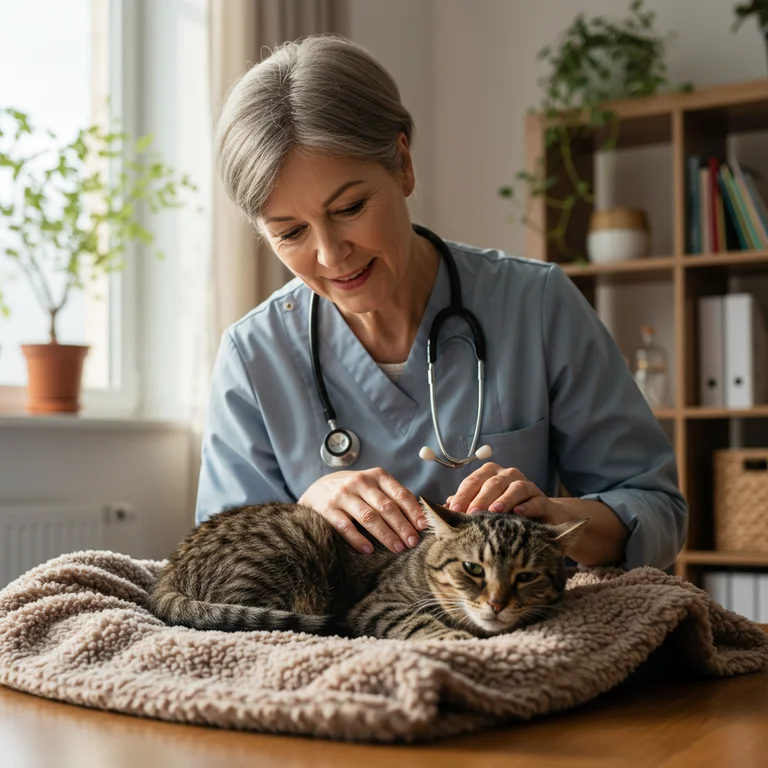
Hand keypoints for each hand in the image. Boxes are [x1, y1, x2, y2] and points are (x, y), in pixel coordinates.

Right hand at [298, 468, 428, 554]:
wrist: (316, 488)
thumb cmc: (353, 490)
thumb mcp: (372, 485)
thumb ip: (391, 496)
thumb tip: (418, 519)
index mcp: (376, 476)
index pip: (399, 494)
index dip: (413, 511)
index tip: (423, 527)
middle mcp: (360, 483)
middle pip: (386, 507)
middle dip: (402, 526)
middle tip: (413, 543)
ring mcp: (343, 495)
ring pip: (368, 517)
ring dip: (385, 534)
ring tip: (397, 548)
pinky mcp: (328, 509)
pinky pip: (345, 527)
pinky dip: (358, 540)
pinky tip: (368, 550)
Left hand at [445, 462, 549, 517]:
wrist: (539, 516)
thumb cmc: (503, 511)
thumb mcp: (483, 507)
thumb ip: (465, 506)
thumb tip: (442, 509)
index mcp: (489, 474)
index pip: (472, 482)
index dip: (462, 495)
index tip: (453, 510)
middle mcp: (507, 475)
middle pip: (492, 483)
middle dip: (480, 498)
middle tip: (471, 513)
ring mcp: (526, 485)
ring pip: (514, 488)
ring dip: (503, 500)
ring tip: (493, 511)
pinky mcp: (542, 499)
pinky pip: (534, 500)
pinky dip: (527, 506)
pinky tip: (518, 513)